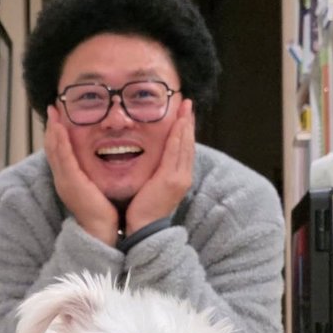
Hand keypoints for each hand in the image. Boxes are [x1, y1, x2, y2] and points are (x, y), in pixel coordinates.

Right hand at [44, 106, 118, 245]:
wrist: (101, 231)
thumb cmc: (102, 212)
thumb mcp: (96, 188)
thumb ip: (95, 175)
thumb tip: (105, 160)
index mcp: (69, 179)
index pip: (60, 153)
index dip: (57, 135)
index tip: (59, 118)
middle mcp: (63, 178)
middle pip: (52, 148)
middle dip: (52, 127)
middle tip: (53, 108)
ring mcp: (64, 180)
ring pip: (54, 150)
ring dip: (53, 130)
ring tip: (53, 112)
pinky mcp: (70, 182)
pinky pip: (63, 158)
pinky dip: (60, 142)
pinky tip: (60, 128)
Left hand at [125, 99, 194, 234]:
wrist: (144, 229)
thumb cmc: (145, 211)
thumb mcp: (153, 188)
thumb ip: (156, 173)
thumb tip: (152, 161)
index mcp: (180, 178)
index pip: (184, 150)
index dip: (185, 131)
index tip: (184, 115)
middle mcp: (184, 176)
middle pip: (188, 144)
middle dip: (188, 122)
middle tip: (187, 104)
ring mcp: (179, 178)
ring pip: (184, 145)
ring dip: (185, 124)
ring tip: (185, 107)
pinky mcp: (170, 179)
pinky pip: (175, 152)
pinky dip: (177, 136)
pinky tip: (178, 123)